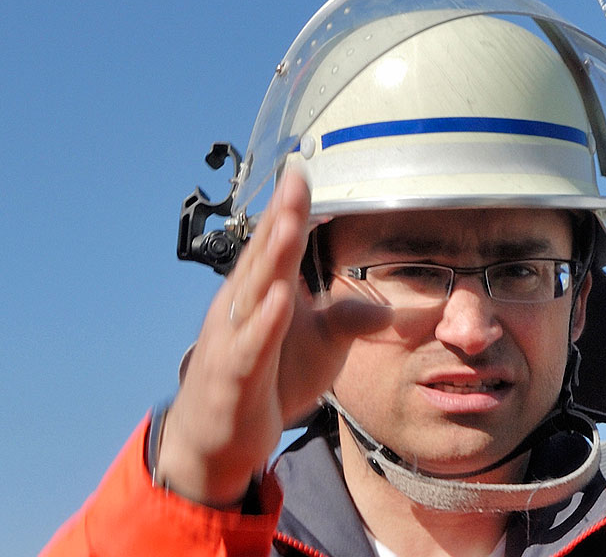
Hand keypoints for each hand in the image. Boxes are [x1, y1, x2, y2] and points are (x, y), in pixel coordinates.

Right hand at [155, 168, 390, 508]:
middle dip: (280, 217)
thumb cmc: (267, 380)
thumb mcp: (318, 346)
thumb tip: (389, 307)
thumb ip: (348, 318)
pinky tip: (280, 301)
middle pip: (263, 256)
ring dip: (271, 258)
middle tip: (295, 177)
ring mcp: (233, 339)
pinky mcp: (233, 376)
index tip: (302, 168)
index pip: (276, 243)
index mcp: (260, 293)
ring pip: (253, 293)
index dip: (289, 207)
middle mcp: (241, 308)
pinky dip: (264, 323)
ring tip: (288, 222)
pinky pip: (250, 346)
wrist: (217, 437)